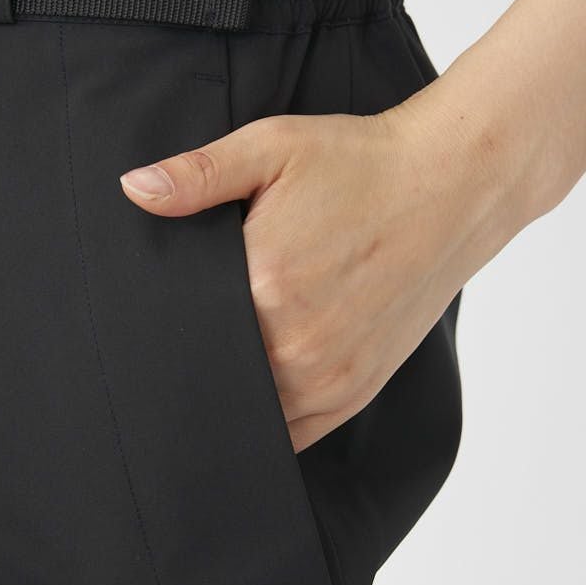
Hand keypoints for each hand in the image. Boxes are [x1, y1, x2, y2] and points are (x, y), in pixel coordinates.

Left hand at [118, 101, 505, 452]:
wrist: (451, 186)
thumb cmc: (360, 164)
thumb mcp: (272, 148)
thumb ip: (198, 174)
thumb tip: (133, 189)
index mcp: (265, 286)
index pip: (181, 333)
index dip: (156, 332)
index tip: (140, 328)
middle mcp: (295, 345)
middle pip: (210, 378)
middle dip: (186, 368)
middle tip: (163, 353)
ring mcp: (326, 377)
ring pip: (247, 415)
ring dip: (223, 399)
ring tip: (203, 375)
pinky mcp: (351, 392)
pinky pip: (288, 435)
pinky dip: (263, 421)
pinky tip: (246, 397)